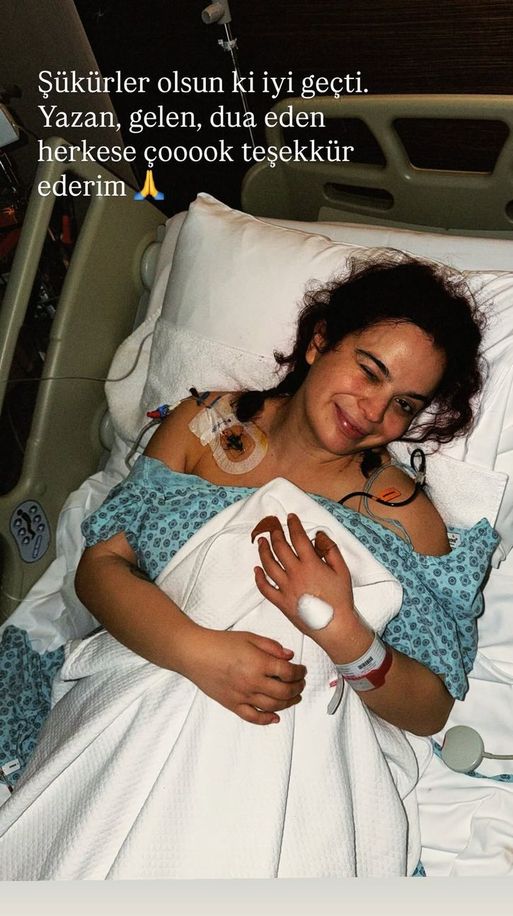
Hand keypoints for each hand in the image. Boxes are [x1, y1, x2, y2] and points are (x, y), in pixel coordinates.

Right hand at [180, 627, 306, 725]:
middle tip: (301, 684)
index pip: (288, 672)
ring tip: (294, 698)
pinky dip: (267, 720)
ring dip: (288, 703)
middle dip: (297, 688)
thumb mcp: (249, 637)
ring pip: (273, 706)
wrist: (195, 654)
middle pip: (284, 691)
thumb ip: (272, 646)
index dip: (299, 672)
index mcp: (258, 663)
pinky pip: (253, 717)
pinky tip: (275, 717)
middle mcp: (252, 682)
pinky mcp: (233, 705)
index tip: (301, 670)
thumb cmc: (219, 643)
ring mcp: (243, 696)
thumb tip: (289, 656)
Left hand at [253, 514, 368, 659]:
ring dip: (263, 551)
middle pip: (280, 548)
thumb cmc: (340, 599)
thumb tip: (318, 535)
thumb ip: (330, 549)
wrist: (334, 626)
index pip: (298, 538)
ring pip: (269, 565)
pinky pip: (265, 588)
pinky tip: (257, 569)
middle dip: (275, 534)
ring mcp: (286, 588)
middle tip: (273, 527)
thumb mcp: (342, 570)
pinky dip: (259, 578)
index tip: (290, 517)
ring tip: (261, 542)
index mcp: (311, 564)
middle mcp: (295, 573)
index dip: (293, 525)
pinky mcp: (281, 602)